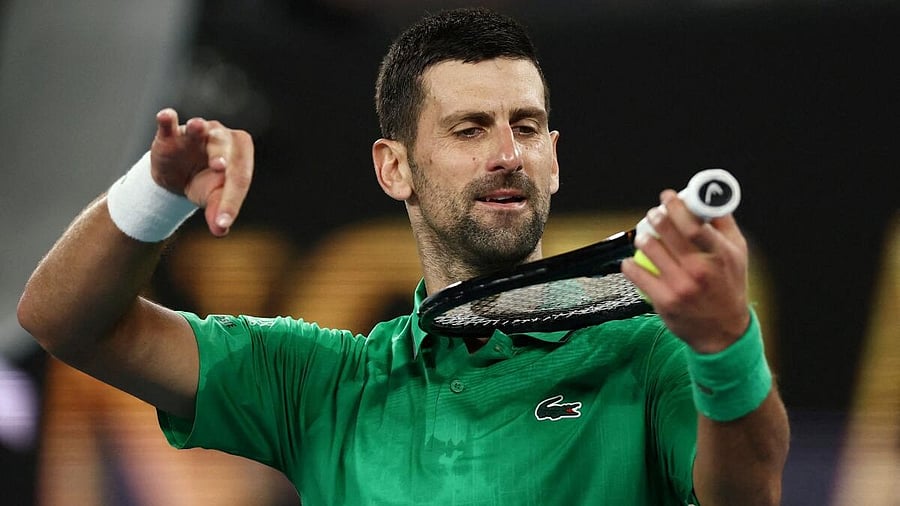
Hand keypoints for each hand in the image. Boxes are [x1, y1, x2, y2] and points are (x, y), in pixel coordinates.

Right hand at [150, 108, 253, 236]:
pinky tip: (165, 116)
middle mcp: (221, 138)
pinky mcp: (171, 134)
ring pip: (200, 128)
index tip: (221, 222)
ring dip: (198, 128)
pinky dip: (167, 119)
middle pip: (223, 149)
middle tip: (219, 167)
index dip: (231, 202)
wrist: (178, 176)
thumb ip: (218, 211)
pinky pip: (169, 124)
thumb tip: (221, 231)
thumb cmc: (205, 184)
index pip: (239, 178)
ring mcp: (197, 133)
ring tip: (197, 125)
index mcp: (239, 156)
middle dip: (221, 156)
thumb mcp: (213, 198)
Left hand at [621, 189, 750, 353]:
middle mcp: (700, 270)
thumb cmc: (729, 286)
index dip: (677, 206)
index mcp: (720, 255)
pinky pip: (637, 275)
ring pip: (650, 250)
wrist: (723, 331)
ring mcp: (681, 286)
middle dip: (656, 217)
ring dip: (642, 238)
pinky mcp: (664, 301)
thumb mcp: (738, 254)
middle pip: (669, 233)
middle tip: (653, 214)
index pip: (694, 224)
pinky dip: (630, 265)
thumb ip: (724, 225)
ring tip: (643, 236)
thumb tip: (709, 198)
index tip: (668, 197)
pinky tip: (631, 261)